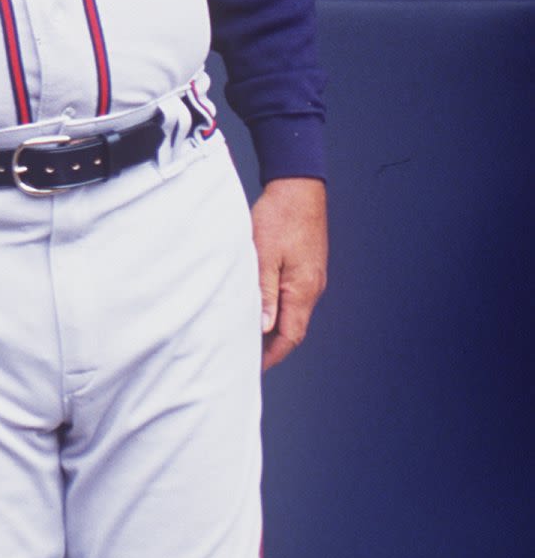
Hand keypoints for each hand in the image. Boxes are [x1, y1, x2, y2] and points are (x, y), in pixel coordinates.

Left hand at [251, 176, 327, 369]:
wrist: (298, 188)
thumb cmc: (279, 217)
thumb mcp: (264, 255)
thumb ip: (264, 292)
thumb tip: (264, 327)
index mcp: (302, 290)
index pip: (290, 336)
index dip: (272, 355)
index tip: (252, 369)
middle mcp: (311, 289)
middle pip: (293, 329)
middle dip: (272, 347)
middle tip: (246, 358)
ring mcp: (311, 278)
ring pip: (293, 314)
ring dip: (274, 328)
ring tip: (248, 337)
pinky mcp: (306, 268)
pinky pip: (292, 298)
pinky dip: (277, 310)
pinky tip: (260, 308)